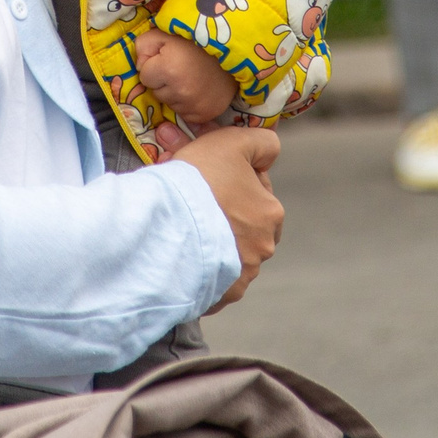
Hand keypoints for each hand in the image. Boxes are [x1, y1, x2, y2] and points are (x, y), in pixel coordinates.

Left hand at [133, 28, 237, 125]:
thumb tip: (139, 67)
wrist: (233, 52)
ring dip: (175, 93)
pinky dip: (187, 104)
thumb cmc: (196, 40)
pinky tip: (198, 90)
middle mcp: (180, 91)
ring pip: (169, 103)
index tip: (169, 58)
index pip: (144, 76)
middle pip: (156, 92)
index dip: (154, 66)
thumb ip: (143, 45)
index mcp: (169, 68)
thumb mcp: (165, 33)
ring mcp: (193, 106)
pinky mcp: (203, 115)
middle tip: (182, 68)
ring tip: (191, 78)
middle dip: (163, 81)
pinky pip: (183, 113)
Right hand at [172, 127, 282, 309]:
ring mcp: (240, 275)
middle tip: (198, 206)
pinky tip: (186, 259)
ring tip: (187, 232)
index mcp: (271, 214)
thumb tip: (270, 151)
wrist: (167, 225)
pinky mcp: (218, 296)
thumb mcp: (233, 142)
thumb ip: (261, 142)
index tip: (212, 179)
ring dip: (215, 245)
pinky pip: (212, 283)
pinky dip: (202, 273)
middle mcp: (262, 249)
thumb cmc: (200, 181)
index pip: (258, 191)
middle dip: (228, 217)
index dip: (235, 180)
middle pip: (246, 227)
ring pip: (230, 255)